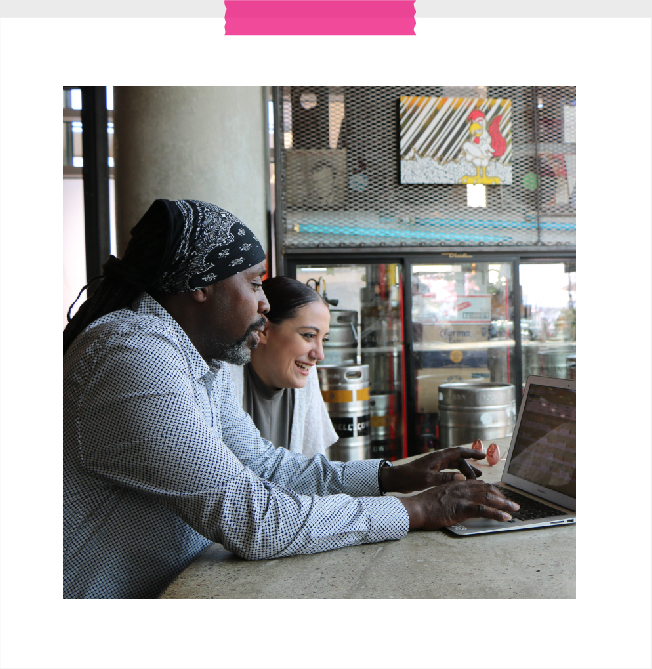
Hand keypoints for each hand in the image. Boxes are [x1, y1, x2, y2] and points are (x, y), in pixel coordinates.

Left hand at [380, 447, 484, 493]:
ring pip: (454, 465)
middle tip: (480, 475)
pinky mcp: (432, 471)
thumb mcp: (427, 479)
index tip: (483, 455)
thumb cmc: (410, 478)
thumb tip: (461, 479)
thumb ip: (444, 478)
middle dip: (470, 466)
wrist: (396, 479)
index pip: (458, 452)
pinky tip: (461, 482)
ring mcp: (435, 465)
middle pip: (458, 459)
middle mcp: (438, 459)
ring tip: (475, 479)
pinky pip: (449, 470)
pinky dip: (457, 475)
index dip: (471, 453)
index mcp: (438, 457)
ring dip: (464, 471)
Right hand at [399, 480, 519, 529]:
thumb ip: (451, 494)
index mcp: (456, 484)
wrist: (416, 508)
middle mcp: (461, 487)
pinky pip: (483, 510)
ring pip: (489, 498)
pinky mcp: (462, 508)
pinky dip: (497, 514)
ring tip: (515, 509)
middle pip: (487, 489)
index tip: (501, 496)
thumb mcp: (439, 495)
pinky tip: (505, 517)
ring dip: (505, 504)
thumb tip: (458, 499)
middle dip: (502, 496)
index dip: (492, 490)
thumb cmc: (424, 505)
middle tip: (513, 503)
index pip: (479, 484)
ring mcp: (462, 497)